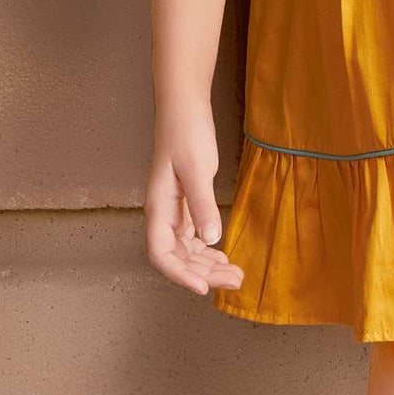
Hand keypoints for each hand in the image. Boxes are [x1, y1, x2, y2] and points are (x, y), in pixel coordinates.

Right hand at [144, 104, 244, 297]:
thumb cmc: (186, 133)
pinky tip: (223, 256)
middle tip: (235, 281)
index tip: (203, 288)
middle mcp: (163, 214)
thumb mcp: (197, 168)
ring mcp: (175, 210)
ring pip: (188, 249)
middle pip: (178, 256)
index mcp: (158, 207)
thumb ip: (202, 203)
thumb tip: (210, 239)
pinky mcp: (187, 202)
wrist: (185, 107)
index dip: (180, 274)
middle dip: (204, 273)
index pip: (161, 254)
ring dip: (208, 264)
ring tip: (235, 274)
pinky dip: (208, 248)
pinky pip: (194, 235)